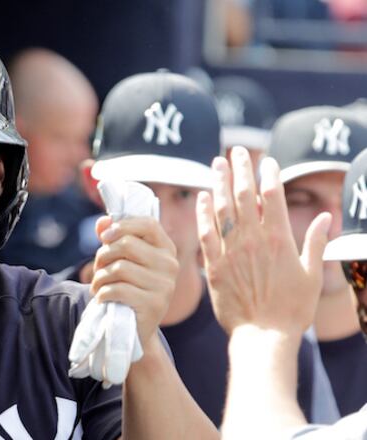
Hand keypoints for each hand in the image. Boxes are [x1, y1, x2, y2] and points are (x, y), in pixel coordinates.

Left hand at [91, 215, 178, 345]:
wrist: (135, 328)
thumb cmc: (127, 288)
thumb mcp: (122, 260)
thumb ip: (113, 237)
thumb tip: (103, 221)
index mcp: (166, 249)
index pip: (148, 224)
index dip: (122, 226)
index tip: (104, 237)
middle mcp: (170, 265)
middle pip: (128, 244)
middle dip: (104, 255)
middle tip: (98, 268)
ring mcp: (165, 286)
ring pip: (120, 267)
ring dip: (100, 276)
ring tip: (98, 285)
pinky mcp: (153, 305)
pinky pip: (117, 289)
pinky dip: (102, 293)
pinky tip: (102, 298)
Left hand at [196, 146, 331, 336]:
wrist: (263, 337)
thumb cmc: (292, 310)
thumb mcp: (311, 276)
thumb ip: (315, 243)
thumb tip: (324, 217)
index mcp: (279, 240)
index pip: (271, 197)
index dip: (268, 175)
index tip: (266, 160)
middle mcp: (252, 241)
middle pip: (243, 196)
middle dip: (240, 169)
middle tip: (236, 151)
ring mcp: (230, 252)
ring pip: (221, 209)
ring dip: (218, 183)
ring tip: (216, 163)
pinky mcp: (212, 266)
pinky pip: (205, 234)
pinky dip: (203, 213)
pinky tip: (201, 197)